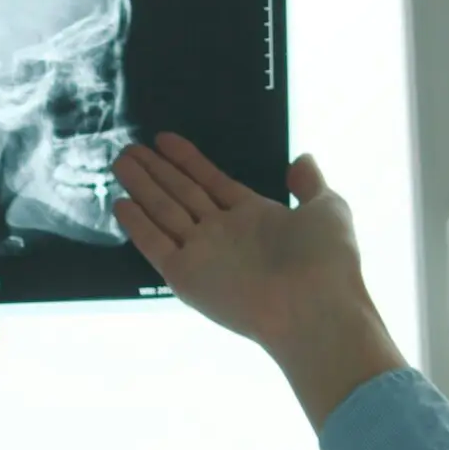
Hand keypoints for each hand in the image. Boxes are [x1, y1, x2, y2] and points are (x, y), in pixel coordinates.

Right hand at [113, 135, 407, 426]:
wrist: (316, 309)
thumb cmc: (327, 261)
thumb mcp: (328, 209)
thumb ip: (311, 184)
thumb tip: (302, 159)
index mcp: (255, 217)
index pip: (211, 182)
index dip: (187, 160)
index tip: (165, 139)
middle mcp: (225, 234)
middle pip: (181, 194)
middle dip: (155, 170)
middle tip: (128, 149)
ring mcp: (204, 255)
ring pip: (164, 212)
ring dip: (142, 187)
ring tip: (120, 162)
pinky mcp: (187, 278)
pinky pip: (156, 246)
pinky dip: (138, 226)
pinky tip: (121, 204)